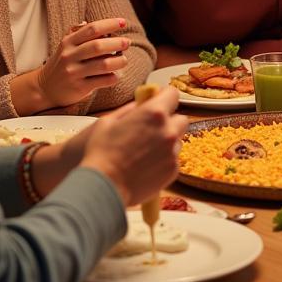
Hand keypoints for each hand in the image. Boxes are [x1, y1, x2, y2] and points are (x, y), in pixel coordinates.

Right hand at [34, 17, 131, 107]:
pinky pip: (103, 81)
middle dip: (117, 43)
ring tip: (124, 59)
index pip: (92, 29)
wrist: (44, 88)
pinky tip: (116, 74)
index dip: (109, 24)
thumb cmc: (61, 63)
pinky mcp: (79, 88)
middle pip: (98, 46)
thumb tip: (98, 25)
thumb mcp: (66, 46)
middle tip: (127, 42)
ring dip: (119, 61)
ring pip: (103, 64)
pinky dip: (114, 76)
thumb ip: (80, 33)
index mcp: (68, 42)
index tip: (123, 23)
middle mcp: (69, 56)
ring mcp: (74, 73)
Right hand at [80, 87, 186, 205]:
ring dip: (167, 141)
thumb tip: (141, 103)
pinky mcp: (173, 170)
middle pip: (180, 118)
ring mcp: (172, 152)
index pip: (173, 94)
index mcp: (154, 113)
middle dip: (169, 120)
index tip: (159, 101)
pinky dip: (164, 159)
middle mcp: (168, 130)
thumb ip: (130, 109)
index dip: (165, 96)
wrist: (103, 187)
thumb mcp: (108, 121)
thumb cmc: (101, 153)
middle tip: (152, 128)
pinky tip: (146, 165)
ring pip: (178, 140)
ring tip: (146, 150)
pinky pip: (173, 159)